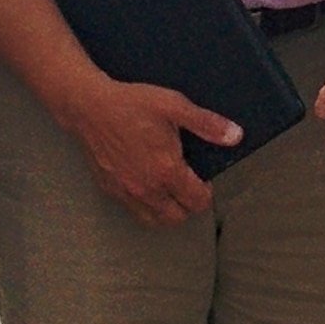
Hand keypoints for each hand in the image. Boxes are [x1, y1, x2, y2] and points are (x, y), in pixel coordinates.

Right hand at [59, 75, 236, 225]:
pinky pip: (133, 210)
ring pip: (154, 219)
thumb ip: (207, 124)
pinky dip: (145, 206)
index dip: (206, 193)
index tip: (203, 180)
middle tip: (189, 186)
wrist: (89, 106)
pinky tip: (147, 185)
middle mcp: (146, 188)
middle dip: (189, 206)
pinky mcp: (109, 189)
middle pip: (177, 217)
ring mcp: (126, 192)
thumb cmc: (131, 104)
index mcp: (166, 171)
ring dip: (167, 210)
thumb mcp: (174, 106)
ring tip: (170, 190)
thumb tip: (235, 136)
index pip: (197, 202)